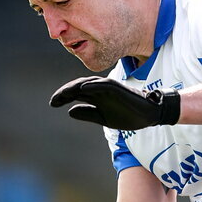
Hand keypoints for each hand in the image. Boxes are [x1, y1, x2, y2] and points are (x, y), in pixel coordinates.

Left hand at [50, 77, 180, 129]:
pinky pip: (104, 85)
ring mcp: (109, 88)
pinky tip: (83, 89)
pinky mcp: (118, 88)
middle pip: (78, 86)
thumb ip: (88, 114)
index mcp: (96, 96)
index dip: (63, 97)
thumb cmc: (128, 115)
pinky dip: (93, 85)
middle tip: (54, 101)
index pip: (76, 93)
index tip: (53, 104)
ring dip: (75, 87)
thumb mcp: (104, 118)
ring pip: (88, 83)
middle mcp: (100, 89)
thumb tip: (70, 111)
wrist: (148, 114)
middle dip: (64, 93)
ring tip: (63, 94)